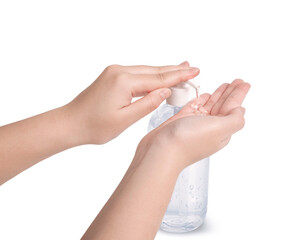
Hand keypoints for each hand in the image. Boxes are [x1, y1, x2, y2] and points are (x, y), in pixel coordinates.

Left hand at [64, 62, 198, 144]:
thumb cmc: (94, 126)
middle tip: (193, 67)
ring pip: (147, 70)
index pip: (158, 78)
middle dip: (175, 70)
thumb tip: (166, 90)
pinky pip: (138, 73)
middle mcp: (119, 71)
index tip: (194, 71)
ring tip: (182, 69)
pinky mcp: (113, 75)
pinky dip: (152, 75)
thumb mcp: (125, 119)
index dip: (178, 76)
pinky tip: (160, 75)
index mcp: (123, 81)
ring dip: (164, 71)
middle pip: (154, 70)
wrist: (70, 123)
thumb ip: (147, 103)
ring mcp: (115, 72)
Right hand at [138, 79, 250, 170]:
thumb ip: (234, 119)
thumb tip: (240, 110)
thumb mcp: (220, 129)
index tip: (245, 83)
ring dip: (218, 95)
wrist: (160, 151)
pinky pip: (194, 108)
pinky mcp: (180, 122)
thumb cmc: (188, 142)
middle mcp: (209, 127)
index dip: (239, 94)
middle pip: (224, 105)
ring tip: (225, 85)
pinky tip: (204, 96)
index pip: (233, 108)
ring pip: (210, 106)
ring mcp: (195, 124)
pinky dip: (201, 101)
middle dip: (231, 92)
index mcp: (221, 130)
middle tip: (238, 81)